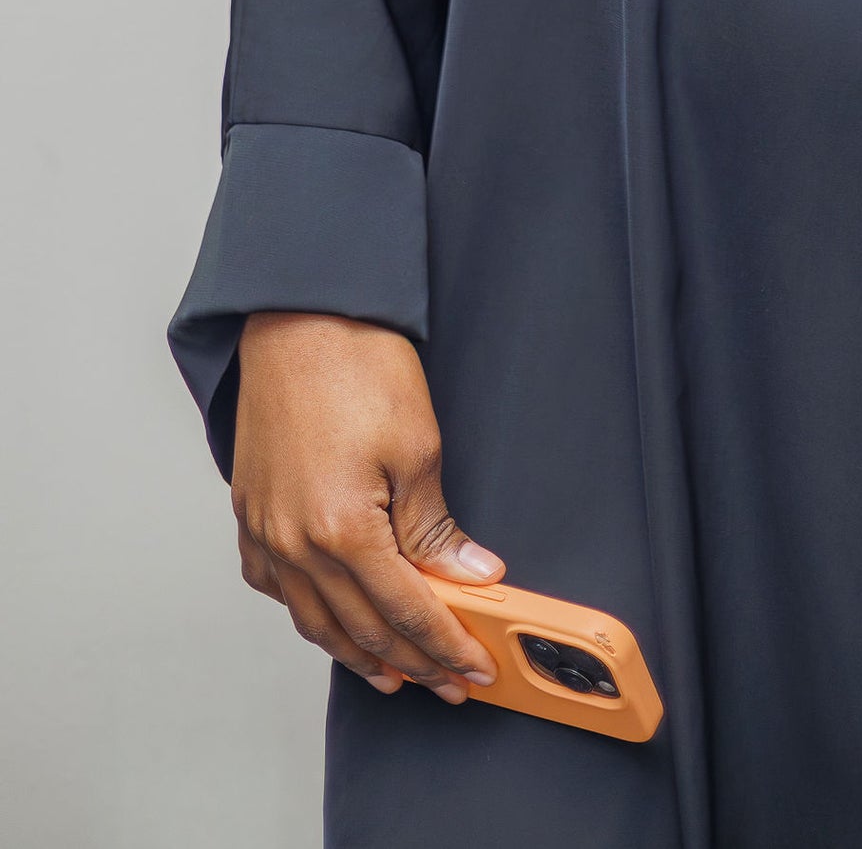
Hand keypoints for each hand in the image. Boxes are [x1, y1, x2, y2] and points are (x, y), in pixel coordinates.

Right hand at [231, 313, 502, 701]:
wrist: (300, 317)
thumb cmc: (358, 366)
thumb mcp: (417, 446)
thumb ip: (436, 527)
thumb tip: (471, 577)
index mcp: (341, 531)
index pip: (405, 611)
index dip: (445, 645)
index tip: (475, 667)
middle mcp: (293, 543)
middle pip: (359, 628)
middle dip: (411, 662)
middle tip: (448, 681)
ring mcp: (264, 530)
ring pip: (312, 619)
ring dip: (355, 651)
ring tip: (392, 673)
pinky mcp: (250, 511)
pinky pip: (273, 585)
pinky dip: (305, 612)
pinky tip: (327, 621)